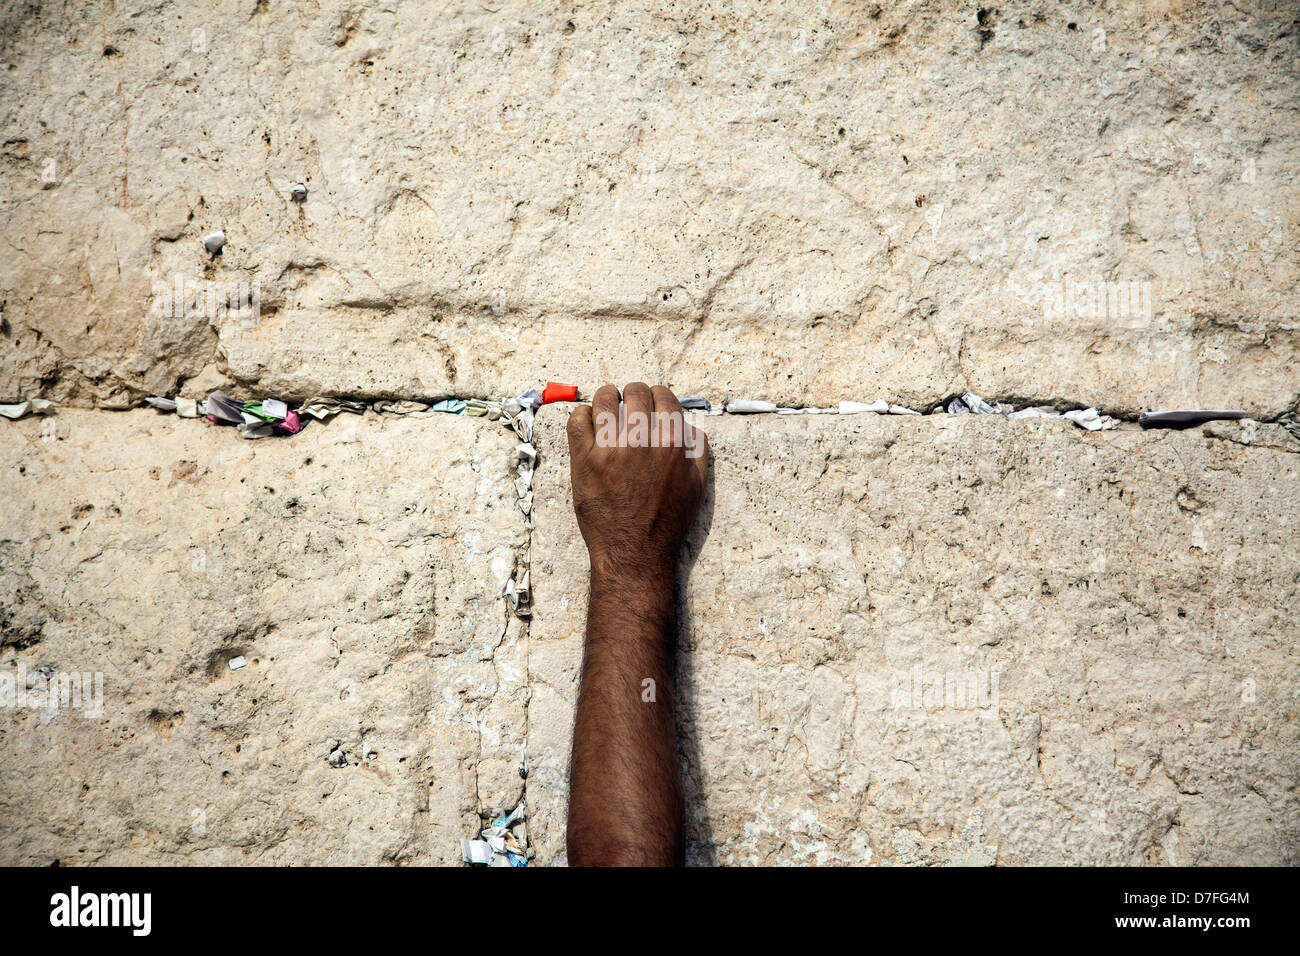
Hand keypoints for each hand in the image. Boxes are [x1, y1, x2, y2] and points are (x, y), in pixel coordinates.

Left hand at [566, 383, 708, 576]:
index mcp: (672, 443)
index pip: (663, 396)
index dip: (657, 395)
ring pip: (603, 401)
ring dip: (605, 398)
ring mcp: (610, 449)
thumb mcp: (697, 487)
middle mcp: (642, 441)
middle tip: (627, 402)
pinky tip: (587, 421)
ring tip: (605, 405)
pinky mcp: (584, 460)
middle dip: (632, 394)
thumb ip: (698, 450)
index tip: (651, 401)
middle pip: (634, 392)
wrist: (634, 552)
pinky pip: (577, 421)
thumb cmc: (666, 523)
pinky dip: (581, 415)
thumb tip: (689, 424)